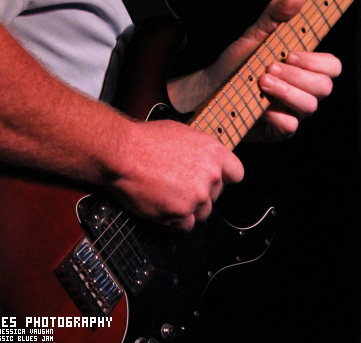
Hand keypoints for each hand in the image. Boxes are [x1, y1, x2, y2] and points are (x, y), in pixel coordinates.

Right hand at [108, 118, 243, 231]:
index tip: (214, 180)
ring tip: (169, 197)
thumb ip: (199, 151)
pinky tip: (163, 208)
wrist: (124, 153)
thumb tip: (200, 159)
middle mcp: (210, 175)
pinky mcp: (180, 213)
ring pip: (202, 213)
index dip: (224, 178)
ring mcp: (197, 196)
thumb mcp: (182, 134)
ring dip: (189, 209)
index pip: (236, 174)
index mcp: (214, 152)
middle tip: (180, 186)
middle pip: (216, 195)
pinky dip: (175, 221)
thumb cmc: (146, 139)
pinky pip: (185, 226)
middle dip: (201, 194)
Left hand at [196, 0, 340, 141]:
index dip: (317, 61)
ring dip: (286, 92)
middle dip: (298, 76)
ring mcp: (293, 111)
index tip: (291, 53)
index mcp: (305, 67)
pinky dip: (275, 115)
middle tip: (271, 67)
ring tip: (262, 81)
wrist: (211, 88)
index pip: (332, 66)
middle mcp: (304, 90)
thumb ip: (275, 15)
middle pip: (324, 87)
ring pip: (309, 106)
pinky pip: (290, 126)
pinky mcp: (279, 131)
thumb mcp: (255, 33)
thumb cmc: (238, 61)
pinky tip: (259, 106)